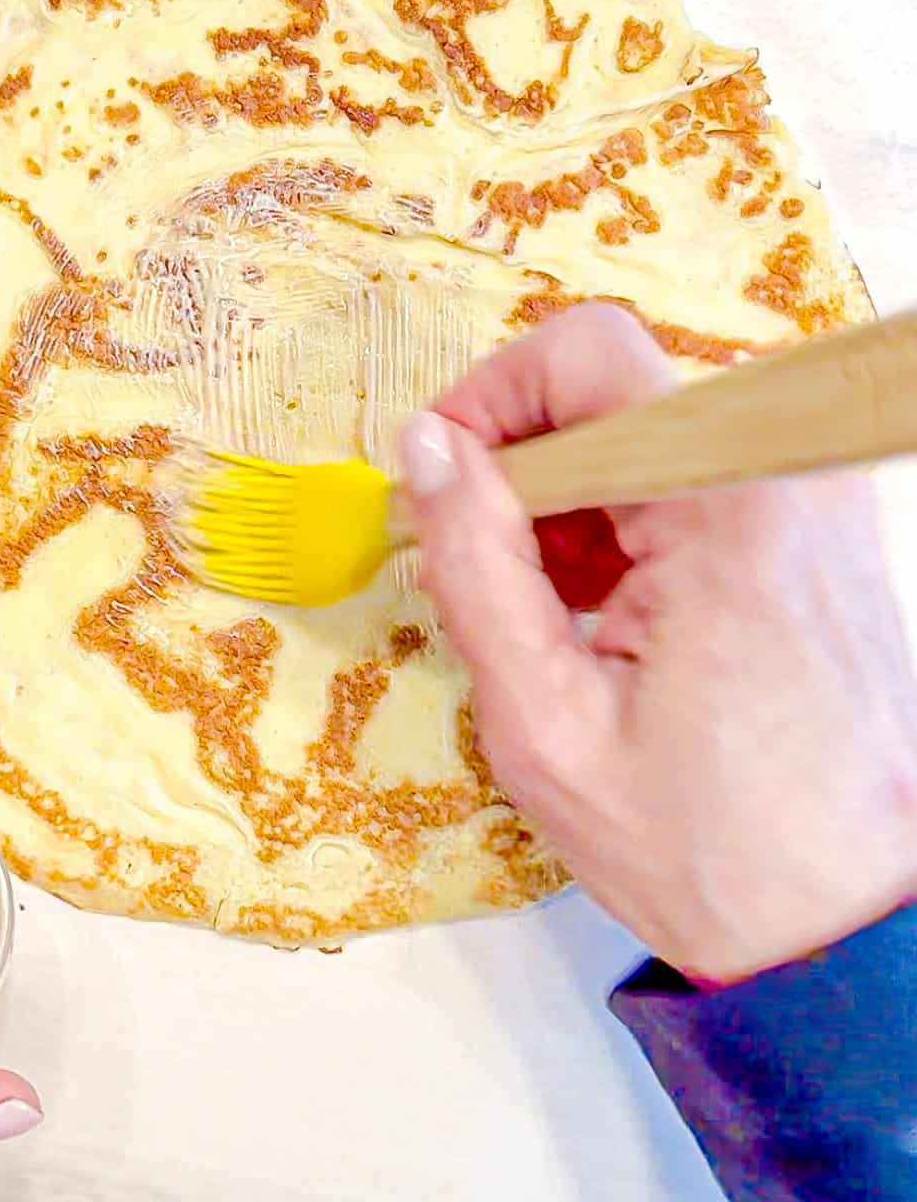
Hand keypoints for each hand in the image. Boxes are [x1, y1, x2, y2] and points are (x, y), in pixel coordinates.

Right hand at [401, 303, 916, 982]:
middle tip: (491, 569)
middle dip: (529, 466)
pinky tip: (606, 612)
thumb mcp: (545, 720)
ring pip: (649, 430)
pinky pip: (695, 475)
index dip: (491, 400)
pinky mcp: (815, 528)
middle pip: (618, 387)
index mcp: (727, 502)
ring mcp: (811, 496)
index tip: (444, 484)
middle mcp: (787, 472)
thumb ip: (475, 564)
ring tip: (550, 611)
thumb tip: (428, 448)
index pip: (587, 353)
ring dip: (575, 500)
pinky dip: (629, 522)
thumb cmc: (702, 843)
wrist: (847, 921)